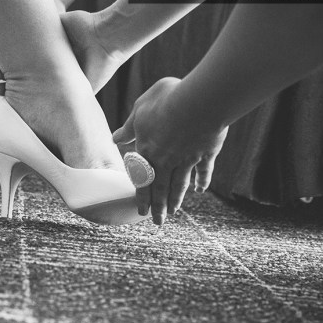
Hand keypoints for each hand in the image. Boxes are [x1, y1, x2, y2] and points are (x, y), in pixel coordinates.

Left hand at [113, 77, 227, 224]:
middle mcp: (167, 159)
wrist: (199, 101)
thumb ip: (130, 127)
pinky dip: (202, 181)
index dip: (141, 196)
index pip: (142, 179)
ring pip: (179, 184)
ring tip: (174, 212)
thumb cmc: (166, 100)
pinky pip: (203, 171)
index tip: (141, 211)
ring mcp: (188, 158)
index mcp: (149, 150)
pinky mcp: (206, 153)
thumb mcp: (141, 109)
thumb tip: (116, 139)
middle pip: (161, 188)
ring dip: (176, 199)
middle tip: (157, 222)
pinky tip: (200, 190)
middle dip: (158, 207)